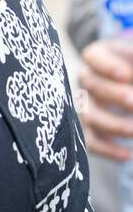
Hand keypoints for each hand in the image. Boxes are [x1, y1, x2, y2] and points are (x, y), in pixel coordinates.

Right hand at [77, 40, 132, 161]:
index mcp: (98, 57)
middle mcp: (86, 79)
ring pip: (89, 115)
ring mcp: (85, 104)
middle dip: (115, 95)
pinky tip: (127, 155)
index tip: (127, 75)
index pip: (93, 57)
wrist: (127, 82)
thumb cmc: (132, 66)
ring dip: (114, 125)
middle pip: (91, 85)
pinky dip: (107, 149)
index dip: (107, 66)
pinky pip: (91, 141)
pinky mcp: (88, 127)